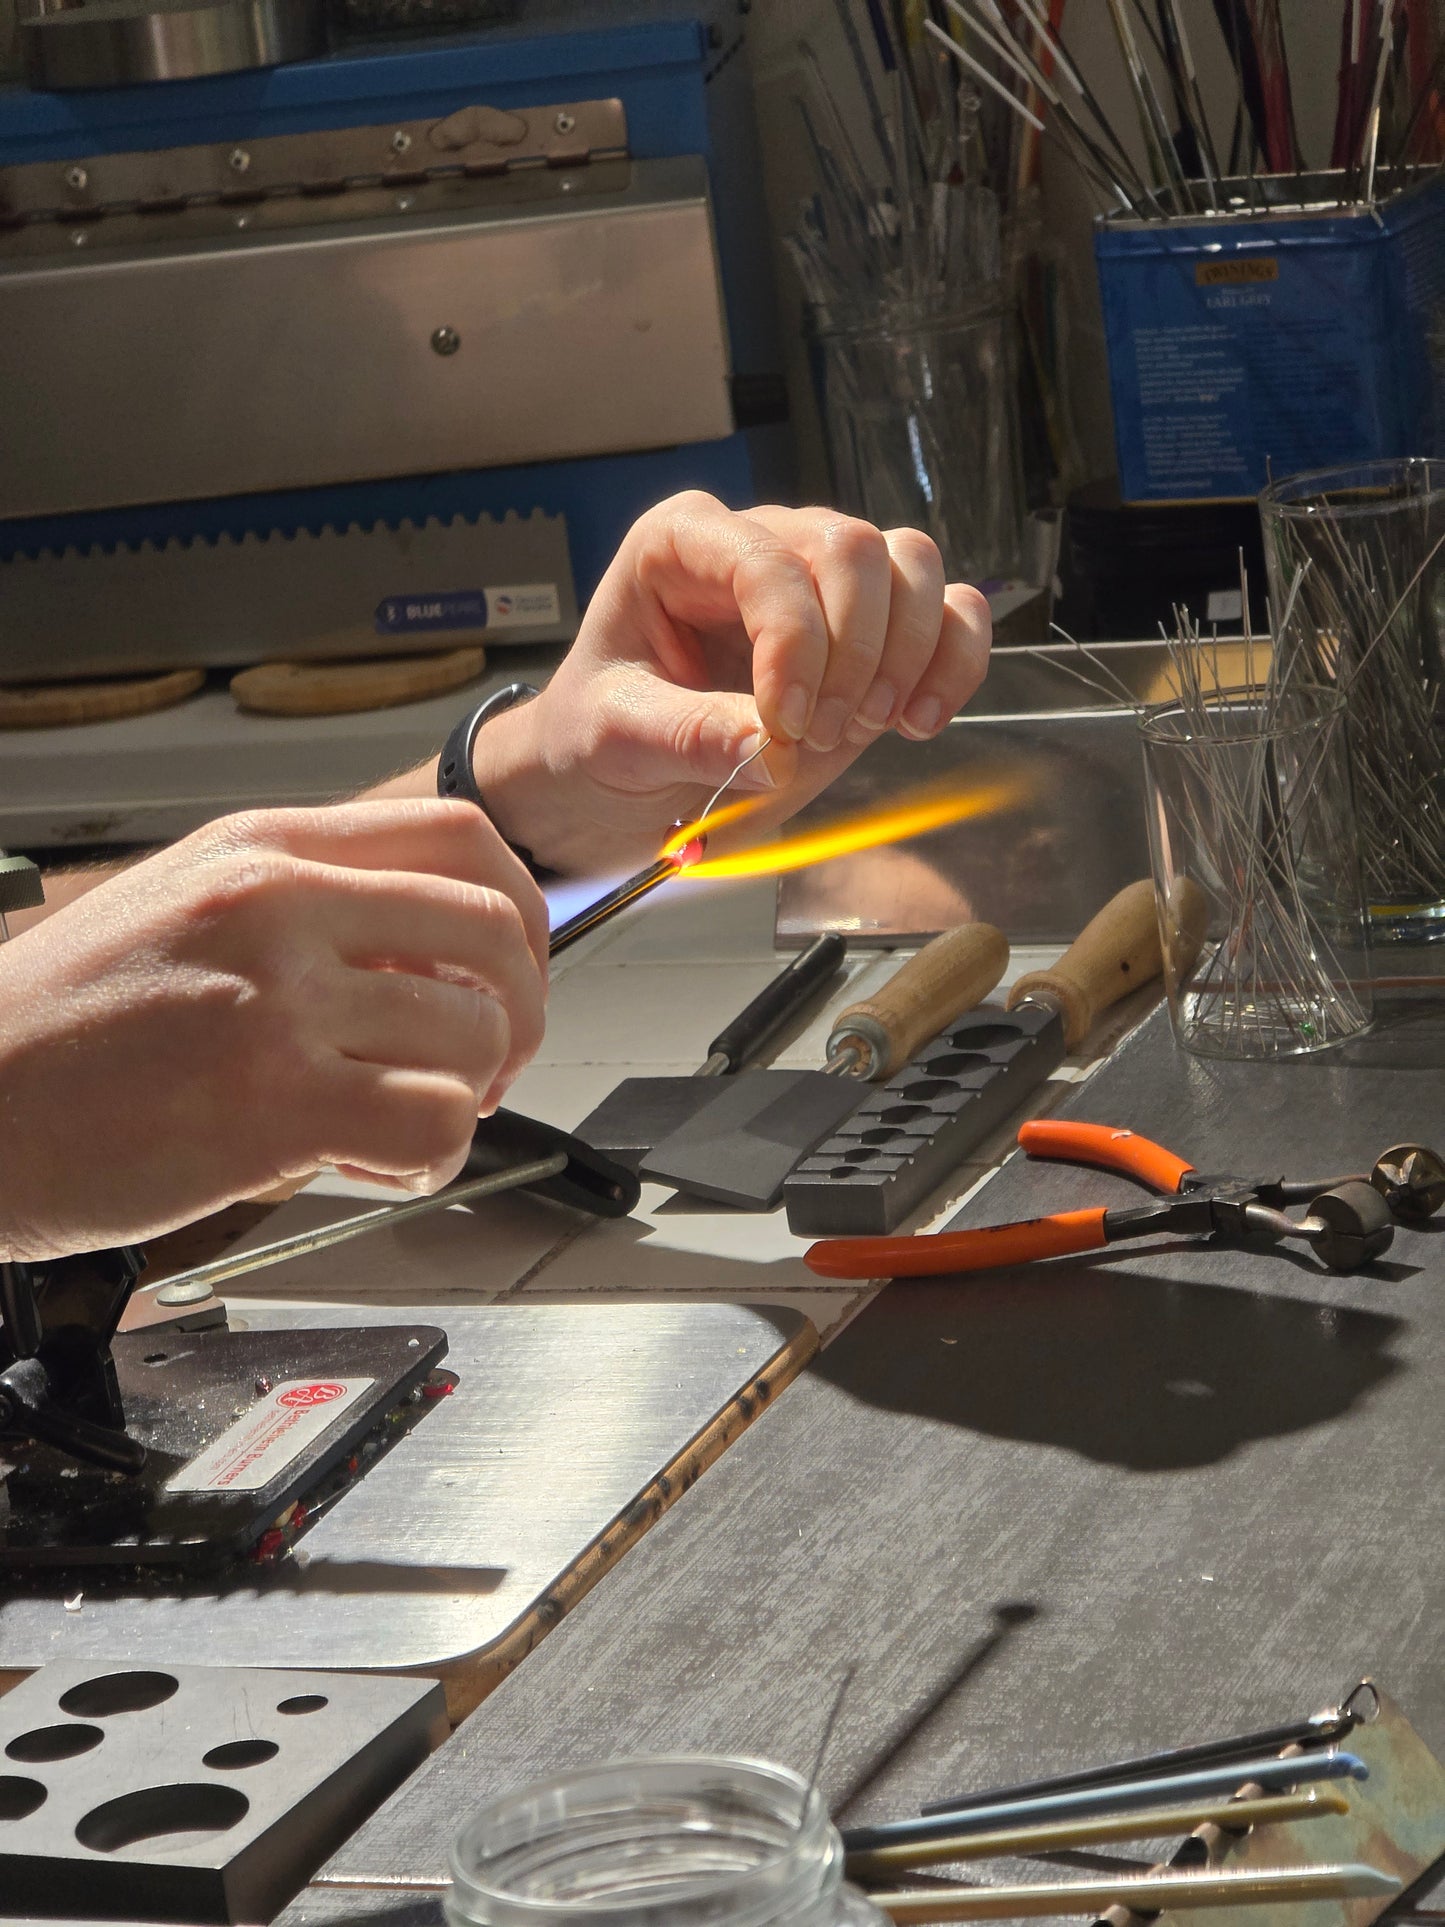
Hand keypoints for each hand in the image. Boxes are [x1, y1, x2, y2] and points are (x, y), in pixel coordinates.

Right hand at [0, 801, 546, 1263]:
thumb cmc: (59, 1029)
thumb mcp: (182, 908)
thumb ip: (305, 909)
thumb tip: (429, 952)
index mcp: (263, 849)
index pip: (461, 834)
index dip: (520, 907)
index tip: (512, 966)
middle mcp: (278, 906)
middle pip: (493, 930)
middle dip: (523, 1008)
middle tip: (490, 1061)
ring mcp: (276, 1000)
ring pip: (475, 1034)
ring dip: (471, 1094)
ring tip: (406, 1120)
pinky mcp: (271, 1103)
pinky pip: (433, 1123)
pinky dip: (434, 1157)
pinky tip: (379, 1164)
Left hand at [476, 492, 990, 872]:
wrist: (627, 765)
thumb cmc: (607, 730)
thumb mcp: (618, 735)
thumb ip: (688, 736)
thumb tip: (772, 753)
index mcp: (682, 542)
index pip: (765, 561)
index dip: (793, 643)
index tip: (786, 726)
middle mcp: (761, 539)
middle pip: (852, 546)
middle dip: (853, 649)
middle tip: (822, 735)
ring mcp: (824, 578)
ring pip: (910, 563)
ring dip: (908, 653)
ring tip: (870, 728)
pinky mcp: (873, 625)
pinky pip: (949, 609)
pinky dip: (955, 660)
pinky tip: (920, 720)